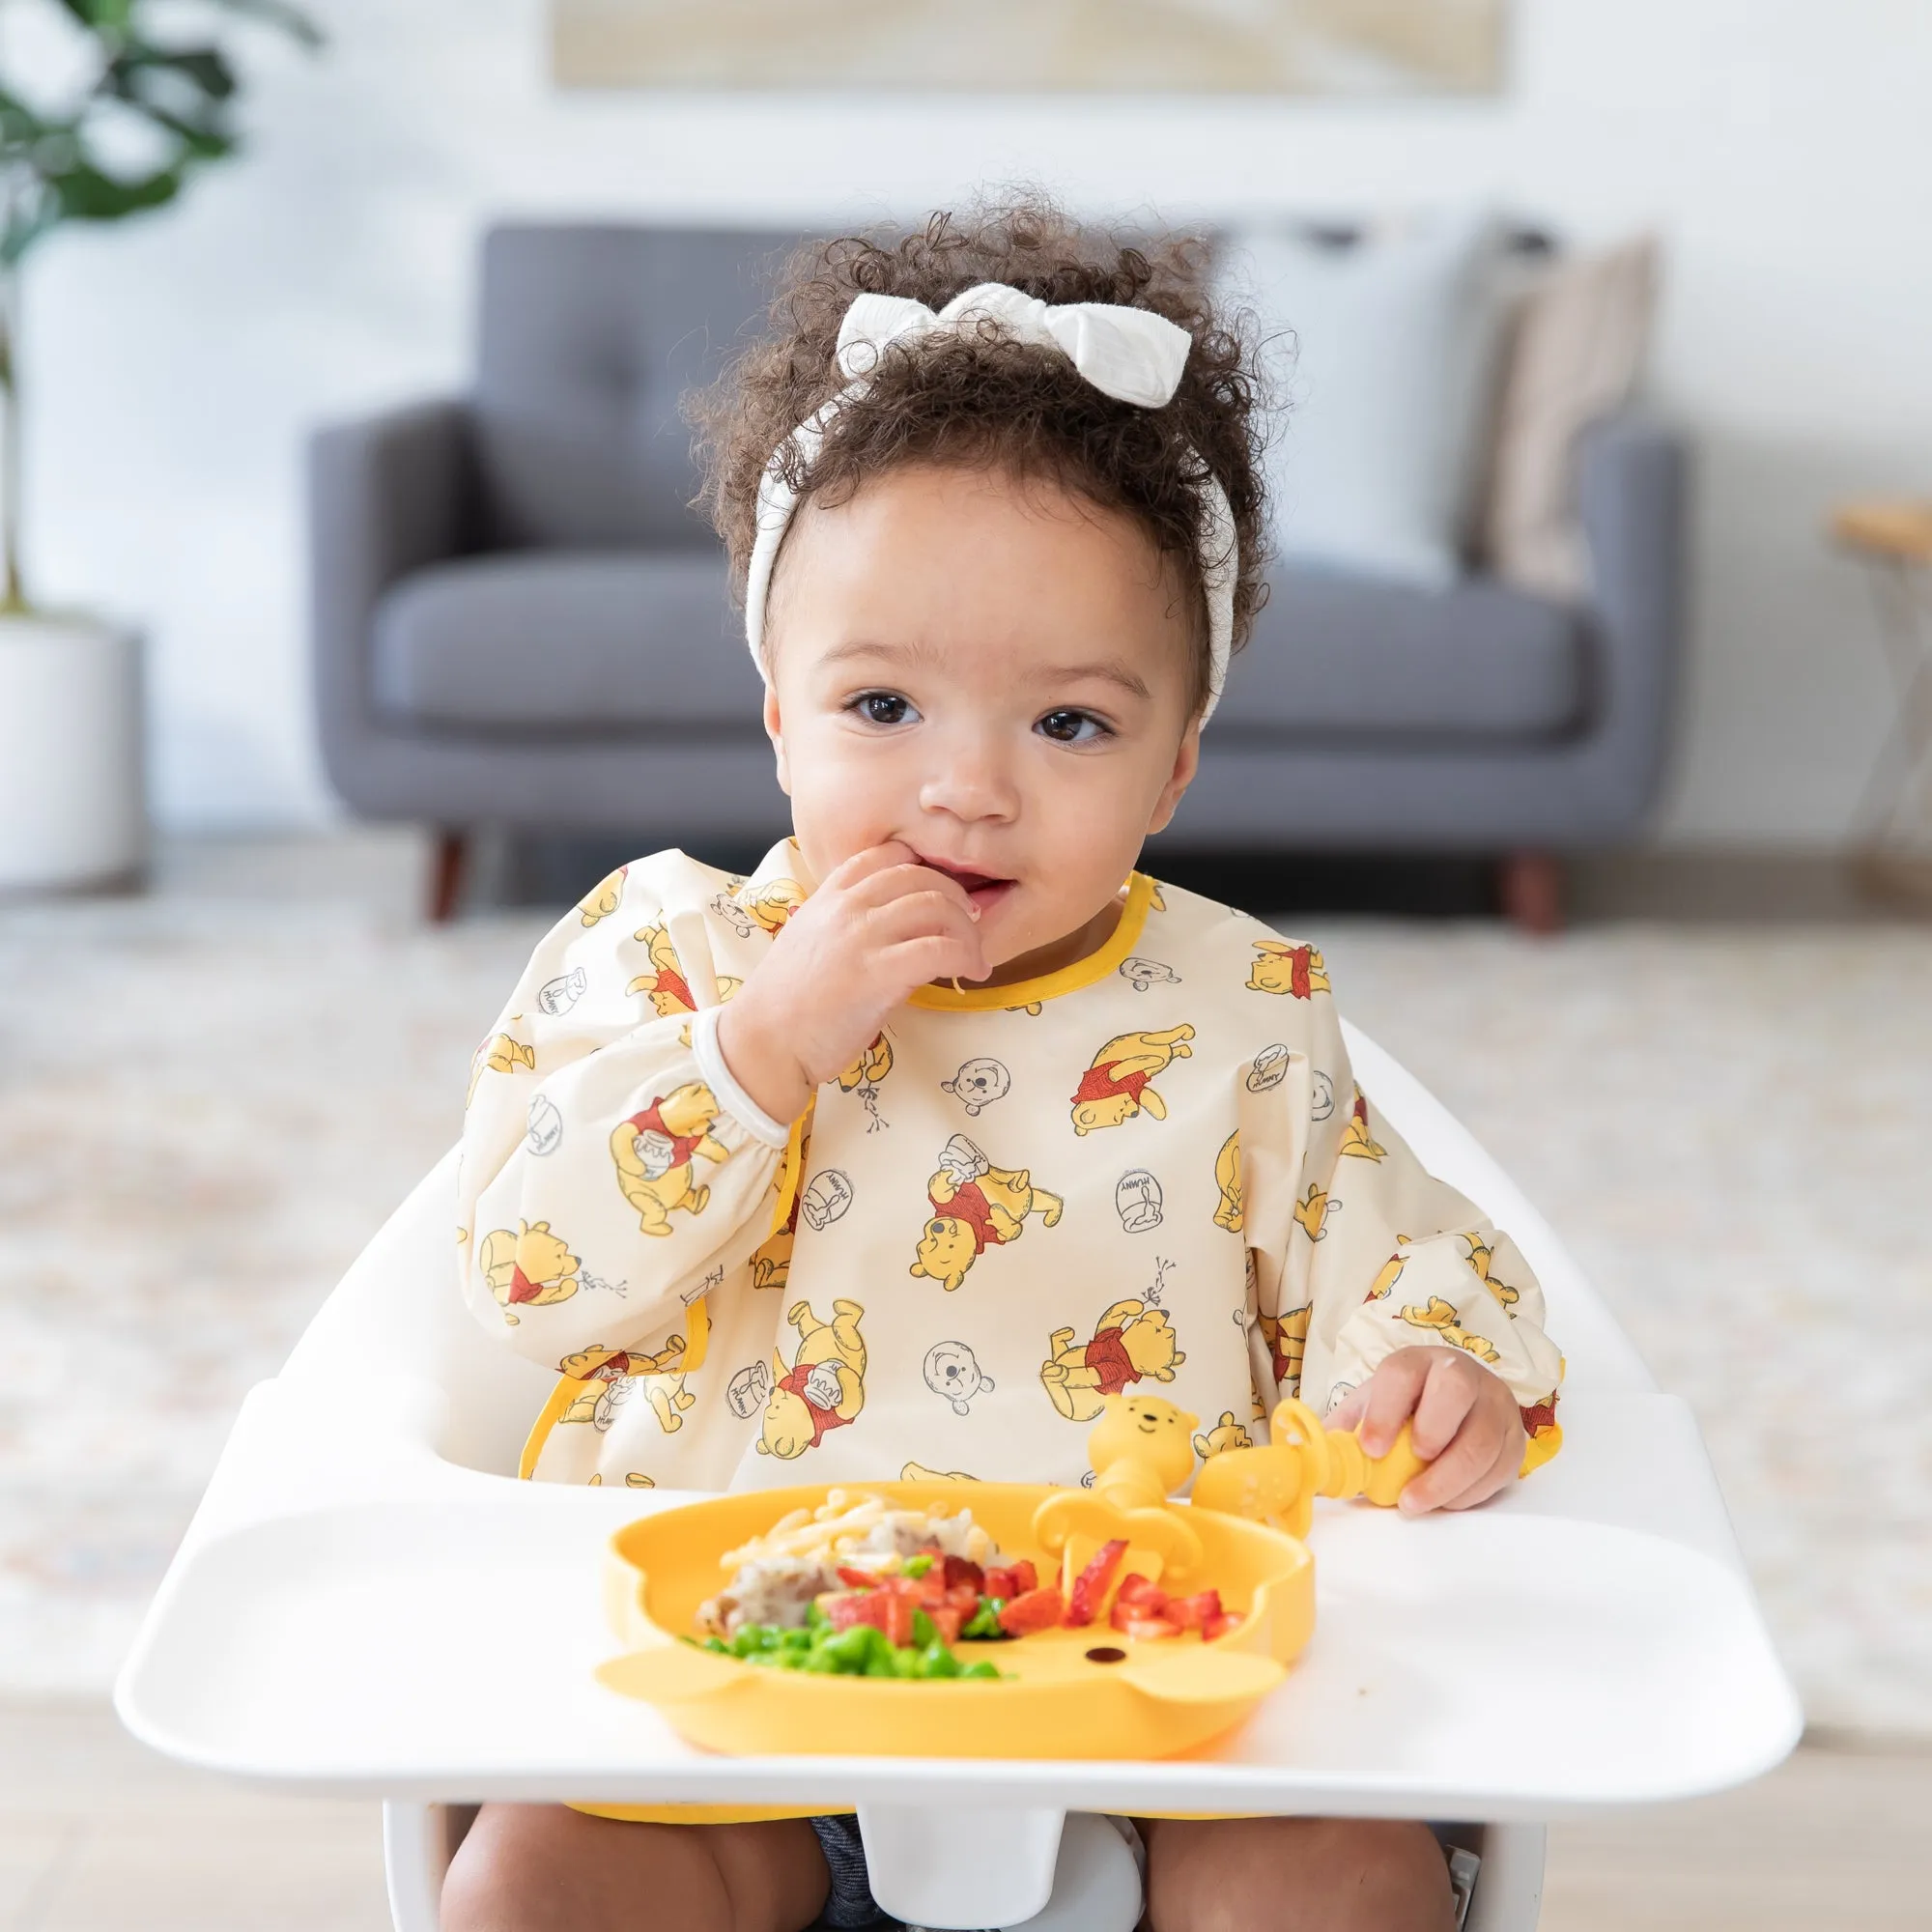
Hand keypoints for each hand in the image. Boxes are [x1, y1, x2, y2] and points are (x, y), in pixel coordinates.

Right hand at [715, 842, 986, 1124]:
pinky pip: (940, 949)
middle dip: (956, 898)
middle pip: (921, 877)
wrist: (764, 1043)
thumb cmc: (787, 1004)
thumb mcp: (811, 943)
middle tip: (969, 925)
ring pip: (937, 906)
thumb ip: (847, 925)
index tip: (941, 894)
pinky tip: (971, 973)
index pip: (887, 856)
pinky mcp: (879, 973)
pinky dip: (966, 957)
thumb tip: (894, 930)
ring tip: (974, 956)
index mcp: (828, 896)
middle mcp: (846, 907)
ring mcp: (862, 937)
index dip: (924, 868)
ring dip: (968, 931)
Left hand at [1328, 1346, 1525, 1514]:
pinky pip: (1500, 1469)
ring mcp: (1495, 1404)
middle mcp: (1463, 1374)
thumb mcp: (1373, 1405)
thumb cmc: (1407, 1407)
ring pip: (1483, 1439)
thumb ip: (1346, 1426)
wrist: (1458, 1401)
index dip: (1385, 1411)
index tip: (1370, 1448)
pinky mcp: (1516, 1438)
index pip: (1402, 1373)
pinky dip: (1469, 1493)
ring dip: (1448, 1480)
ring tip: (1415, 1501)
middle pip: (1456, 1389)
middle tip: (1409, 1466)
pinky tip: (1444, 1500)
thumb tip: (1315, 1453)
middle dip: (1432, 1431)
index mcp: (1419, 1361)